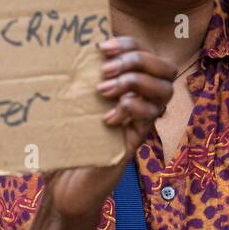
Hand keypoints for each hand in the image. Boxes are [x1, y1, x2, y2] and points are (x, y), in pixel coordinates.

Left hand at [42, 38, 173, 219]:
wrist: (62, 186)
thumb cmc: (64, 138)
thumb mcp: (69, 101)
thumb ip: (74, 76)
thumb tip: (61, 44)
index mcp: (127, 83)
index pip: (145, 50)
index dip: (129, 44)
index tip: (101, 46)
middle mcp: (141, 99)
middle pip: (167, 68)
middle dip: (138, 61)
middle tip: (106, 70)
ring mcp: (142, 121)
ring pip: (165, 91)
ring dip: (136, 83)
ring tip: (104, 90)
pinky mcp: (136, 142)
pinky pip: (150, 119)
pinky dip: (131, 111)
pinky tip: (106, 118)